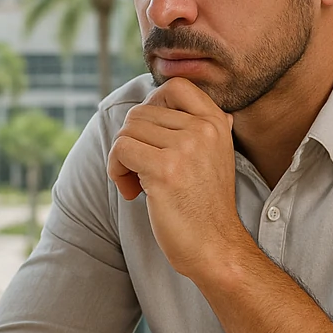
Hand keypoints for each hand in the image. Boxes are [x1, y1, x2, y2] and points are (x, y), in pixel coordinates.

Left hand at [106, 78, 247, 283]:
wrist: (215, 246)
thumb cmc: (205, 205)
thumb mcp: (215, 154)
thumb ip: (200, 125)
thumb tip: (172, 93)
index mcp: (216, 122)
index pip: (176, 86)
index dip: (153, 103)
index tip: (150, 135)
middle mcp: (203, 130)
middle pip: (141, 113)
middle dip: (132, 142)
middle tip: (140, 173)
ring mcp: (185, 148)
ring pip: (127, 131)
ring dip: (122, 159)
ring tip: (137, 184)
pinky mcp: (164, 170)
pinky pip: (121, 150)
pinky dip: (116, 171)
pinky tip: (132, 192)